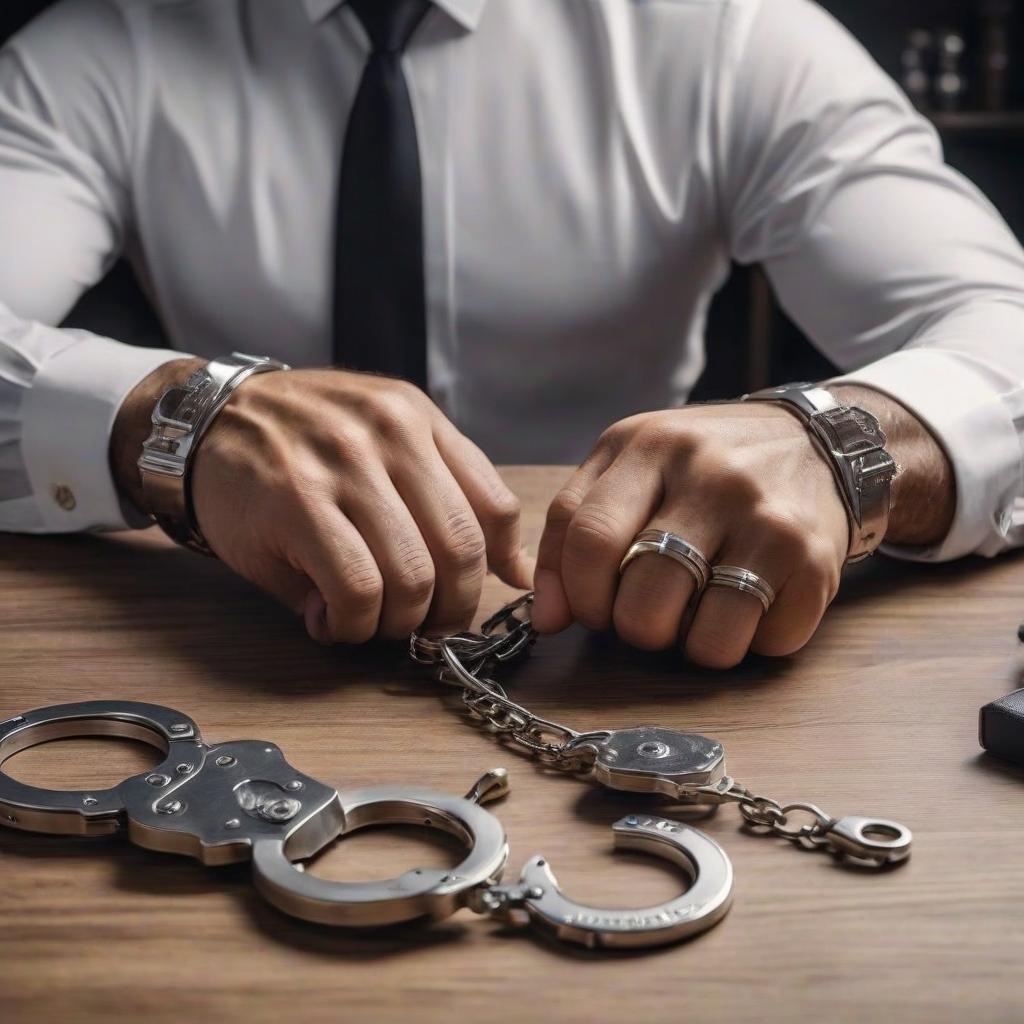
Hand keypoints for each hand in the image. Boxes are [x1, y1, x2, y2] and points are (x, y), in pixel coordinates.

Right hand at [114, 363, 532, 642]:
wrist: (208, 420)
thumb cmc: (303, 443)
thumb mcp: (383, 442)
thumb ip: (447, 496)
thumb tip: (513, 574)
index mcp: (419, 421)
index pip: (494, 508)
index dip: (494, 571)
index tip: (470, 597)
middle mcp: (390, 434)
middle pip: (460, 551)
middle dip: (448, 610)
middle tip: (421, 626)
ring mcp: (344, 465)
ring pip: (412, 577)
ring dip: (398, 622)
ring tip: (371, 621)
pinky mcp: (296, 502)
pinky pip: (357, 588)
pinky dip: (354, 623)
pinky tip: (333, 619)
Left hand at [531, 403, 849, 667]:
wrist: (816, 442)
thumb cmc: (702, 465)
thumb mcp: (627, 466)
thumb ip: (571, 529)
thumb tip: (546, 618)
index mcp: (650, 447)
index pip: (590, 539)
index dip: (580, 596)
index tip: (592, 609)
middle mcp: (712, 477)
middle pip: (644, 599)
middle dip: (635, 628)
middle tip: (649, 613)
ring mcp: (768, 520)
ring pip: (707, 637)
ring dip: (693, 645)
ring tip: (698, 613)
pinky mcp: (816, 561)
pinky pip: (767, 643)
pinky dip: (750, 643)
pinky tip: (750, 606)